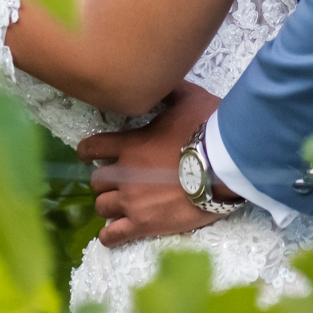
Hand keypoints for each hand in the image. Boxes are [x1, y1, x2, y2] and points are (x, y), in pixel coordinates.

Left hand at [77, 82, 224, 247]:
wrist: (224, 167)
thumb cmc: (207, 131)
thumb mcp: (188, 99)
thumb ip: (169, 91)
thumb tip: (162, 77)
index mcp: (129, 145)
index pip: (91, 148)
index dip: (88, 150)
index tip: (90, 153)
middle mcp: (124, 174)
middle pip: (96, 180)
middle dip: (105, 179)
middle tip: (119, 178)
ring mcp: (133, 202)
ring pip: (102, 207)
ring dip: (109, 204)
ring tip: (121, 203)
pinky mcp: (145, 225)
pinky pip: (114, 236)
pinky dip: (110, 235)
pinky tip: (114, 233)